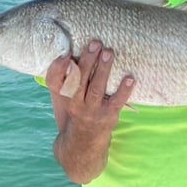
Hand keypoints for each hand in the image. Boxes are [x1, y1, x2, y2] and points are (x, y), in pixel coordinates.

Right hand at [47, 40, 134, 183]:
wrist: (82, 144)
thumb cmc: (74, 110)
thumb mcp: (64, 97)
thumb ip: (65, 77)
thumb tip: (69, 49)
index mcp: (63, 97)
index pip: (56, 82)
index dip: (59, 68)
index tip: (67, 54)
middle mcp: (75, 104)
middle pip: (79, 80)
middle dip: (87, 60)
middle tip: (95, 43)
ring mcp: (92, 111)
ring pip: (97, 88)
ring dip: (103, 70)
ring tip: (109, 52)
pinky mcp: (108, 116)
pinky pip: (116, 102)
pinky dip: (124, 90)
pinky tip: (130, 77)